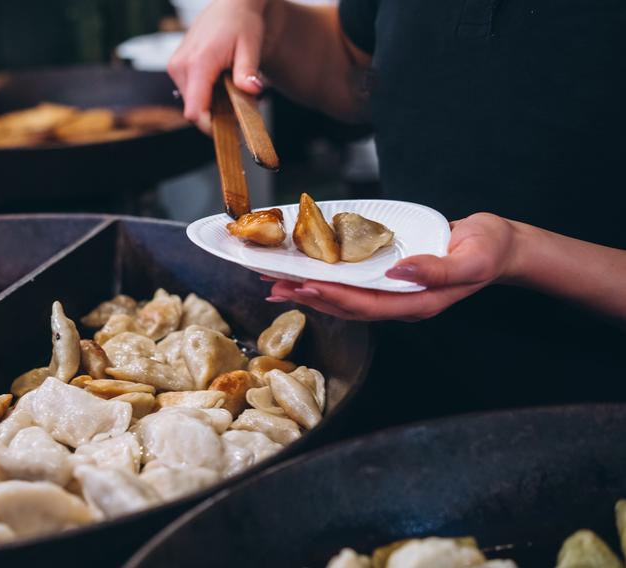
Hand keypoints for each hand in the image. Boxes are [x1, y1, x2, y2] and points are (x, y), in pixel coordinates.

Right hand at [168, 0, 271, 132]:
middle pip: (194, 109)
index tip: (230, 131)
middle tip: (241, 108)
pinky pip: (190, 91)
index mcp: (198, 63)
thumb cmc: (242, 23)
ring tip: (232, 90)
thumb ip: (247, 71)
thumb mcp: (250, 46)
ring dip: (211, 104)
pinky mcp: (176, 67)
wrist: (231, 4)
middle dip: (216, 115)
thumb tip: (252, 90)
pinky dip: (206, 94)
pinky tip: (221, 82)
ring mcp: (176, 67)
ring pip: (191, 102)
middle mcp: (180, 66)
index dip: (210, 127)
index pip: (195, 111)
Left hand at [267, 213, 520, 320]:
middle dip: (310, 297)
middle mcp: (401, 302)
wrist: (500, 246)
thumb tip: (400, 270)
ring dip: (311, 292)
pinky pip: (353, 285)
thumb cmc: (489, 250)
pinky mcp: (390, 279)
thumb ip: (437, 268)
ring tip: (279, 285)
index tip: (307, 286)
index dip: (335, 297)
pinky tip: (307, 276)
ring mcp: (395, 293)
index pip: (368, 305)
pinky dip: (327, 281)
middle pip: (347, 306)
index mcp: (419, 302)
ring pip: (345, 299)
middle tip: (276, 287)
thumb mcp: (472, 258)